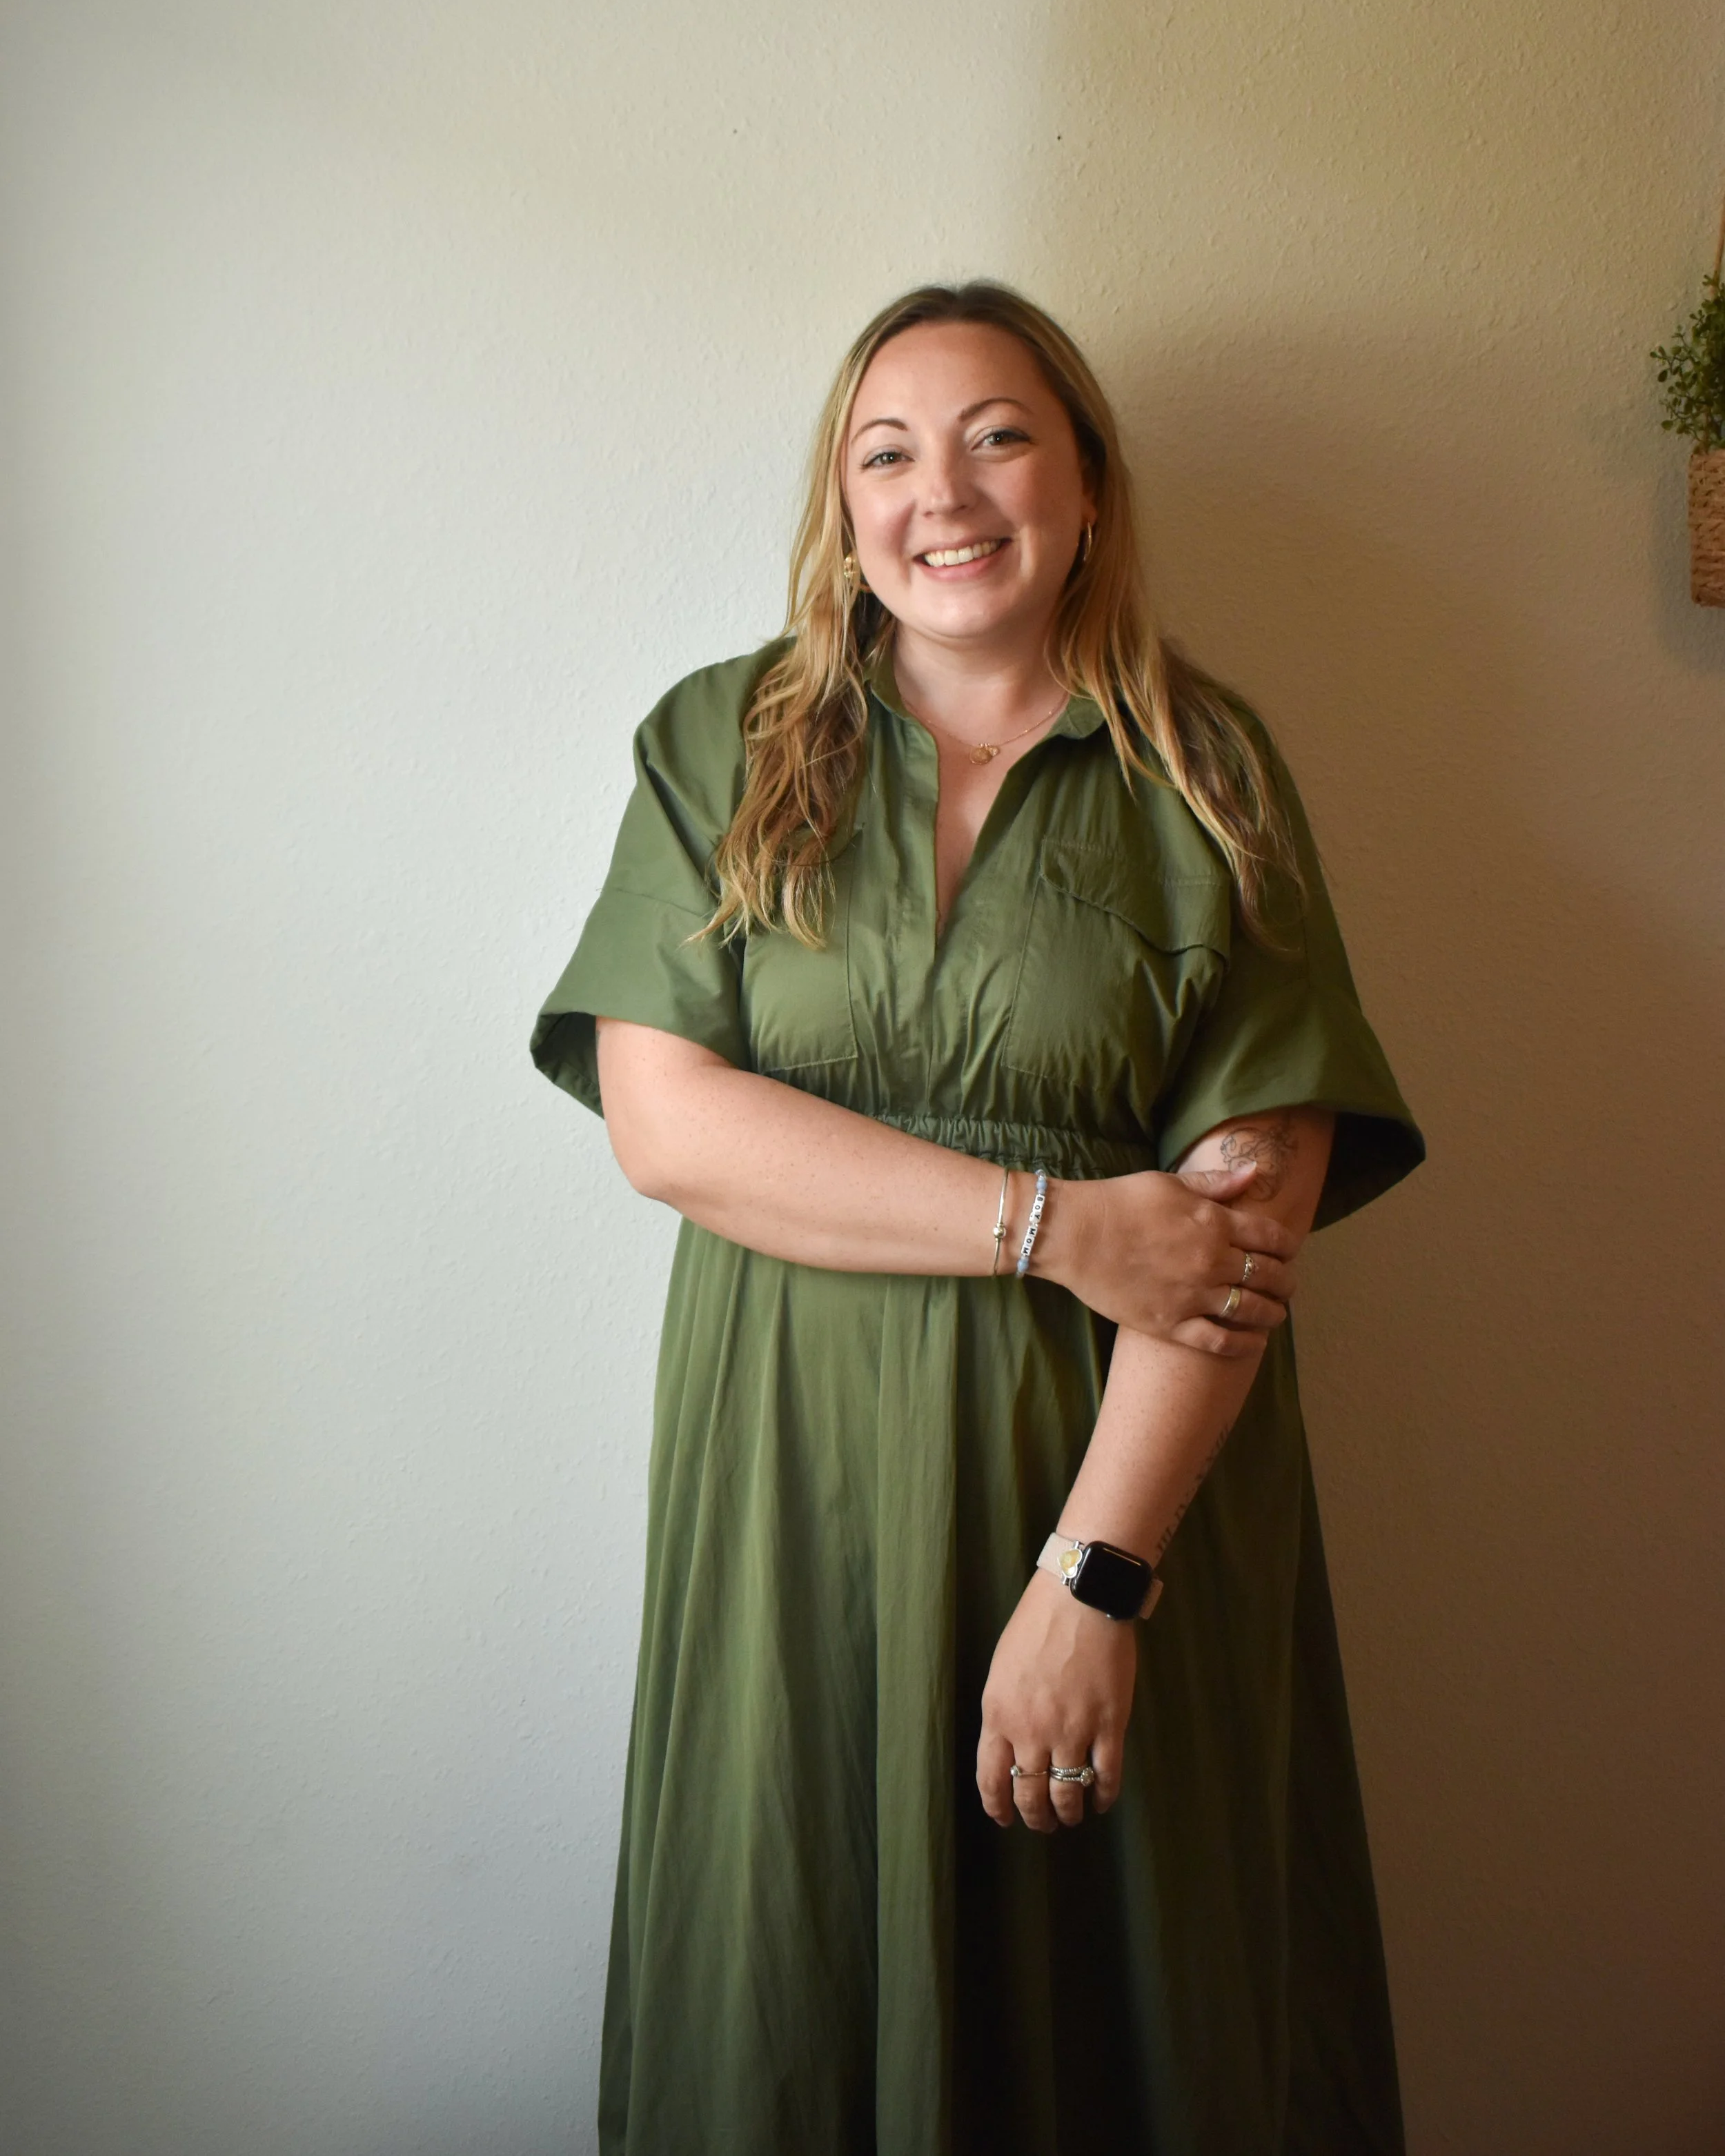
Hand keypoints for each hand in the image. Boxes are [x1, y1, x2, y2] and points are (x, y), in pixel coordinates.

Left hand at [976, 1570, 1137, 1831]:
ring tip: (1072, 1816)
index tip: (1005, 1819)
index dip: (998, 1807)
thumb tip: (1012, 1746)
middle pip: (1031, 1795)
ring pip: (1068, 1793)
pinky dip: (1104, 1796)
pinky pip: (1106, 1776)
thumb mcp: (1002, 1670)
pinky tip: (1102, 1800)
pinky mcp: (1109, 1725)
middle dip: (1037, 1818)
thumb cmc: (1036, 1625)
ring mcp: (1072, 1730)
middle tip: (1044, 1823)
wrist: (1079, 1598)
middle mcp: (1032, 1731)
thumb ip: (1005, 1712)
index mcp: (999, 1715)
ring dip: (1069, 1813)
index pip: (992, 1779)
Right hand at [1031, 1161, 1297, 1354]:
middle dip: (1286, 1281)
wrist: (1074, 1235)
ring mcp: (1193, 1295)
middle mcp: (1212, 1261)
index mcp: (1215, 1223)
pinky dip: (1243, 1344)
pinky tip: (1253, 1342)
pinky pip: (1219, 1340)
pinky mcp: (1171, 1323)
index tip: (1289, 1251)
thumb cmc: (1119, 1201)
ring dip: (1272, 1313)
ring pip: (1251, 1310)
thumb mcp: (1170, 1184)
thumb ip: (1216, 1183)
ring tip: (1275, 1314)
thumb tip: (1256, 1172)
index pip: (1272, 1237)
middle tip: (1287, 1285)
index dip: (1288, 1246)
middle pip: (1269, 1276)